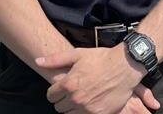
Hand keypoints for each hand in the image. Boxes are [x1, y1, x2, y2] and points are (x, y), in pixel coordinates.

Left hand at [36, 45, 159, 112]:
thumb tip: (37, 61)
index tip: (61, 88)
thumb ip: (55, 59)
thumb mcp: (78, 54)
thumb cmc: (101, 58)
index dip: (54, 91)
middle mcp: (76, 98)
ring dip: (72, 107)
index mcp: (69, 83)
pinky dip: (84, 112)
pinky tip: (90, 102)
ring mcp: (87, 109)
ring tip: (81, 96)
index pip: (50, 96)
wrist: (125, 66)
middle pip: (59, 108)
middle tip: (71, 91)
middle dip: (62, 100)